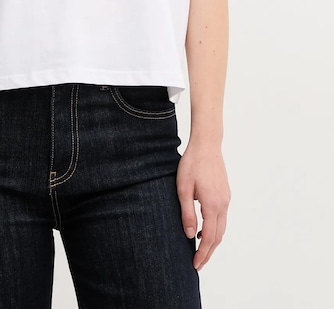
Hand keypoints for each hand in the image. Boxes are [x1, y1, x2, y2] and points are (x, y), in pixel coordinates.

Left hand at [176, 141, 230, 270]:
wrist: (207, 144)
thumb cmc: (192, 163)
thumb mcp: (183, 188)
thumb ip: (187, 213)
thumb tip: (190, 235)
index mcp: (212, 204)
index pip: (210, 237)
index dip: (203, 253)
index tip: (195, 264)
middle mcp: (223, 204)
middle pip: (218, 236)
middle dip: (209, 252)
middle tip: (198, 264)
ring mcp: (226, 199)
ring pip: (222, 228)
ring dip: (213, 241)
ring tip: (201, 250)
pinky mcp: (225, 194)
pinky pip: (222, 218)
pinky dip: (215, 229)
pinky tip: (203, 229)